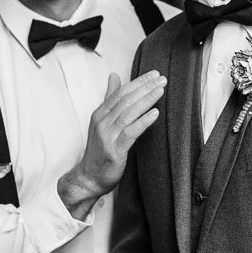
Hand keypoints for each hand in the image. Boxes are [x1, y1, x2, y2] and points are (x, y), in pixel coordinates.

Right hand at [61, 71, 165, 216]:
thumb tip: (114, 76)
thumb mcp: (102, 121)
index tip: (154, 74)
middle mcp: (102, 122)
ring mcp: (107, 136)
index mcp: (100, 114)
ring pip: (128, 113)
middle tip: (162, 79)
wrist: (89, 178)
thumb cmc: (99, 150)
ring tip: (160, 91)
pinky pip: (130, 132)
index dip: (138, 82)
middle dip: (145, 88)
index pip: (120, 92)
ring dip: (146, 100)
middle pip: (125, 100)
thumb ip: (110, 99)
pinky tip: (155, 113)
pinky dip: (143, 121)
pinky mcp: (114, 150)